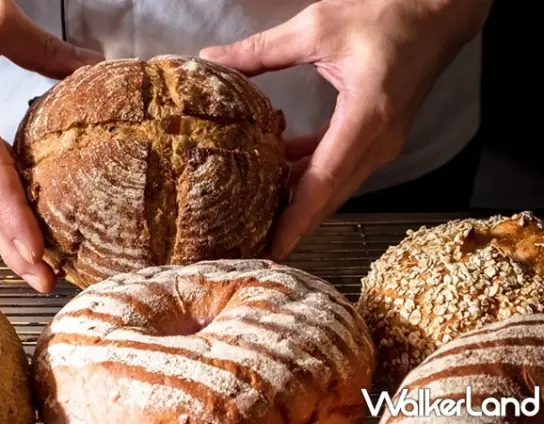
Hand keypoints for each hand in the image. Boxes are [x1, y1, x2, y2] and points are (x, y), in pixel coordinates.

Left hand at [200, 0, 491, 258]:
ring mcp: (383, 143)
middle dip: (294, 224)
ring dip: (300, 200)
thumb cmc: (386, 15)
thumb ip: (261, 50)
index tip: (274, 249)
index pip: (325, 181)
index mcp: (366, 118)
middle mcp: (379, 141)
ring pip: (336, 185)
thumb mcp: (315, 28)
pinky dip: (312, 173)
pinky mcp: (380, 137)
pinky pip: (342, 167)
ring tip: (259, 215)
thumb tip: (212, 59)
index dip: (297, 218)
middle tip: (254, 246)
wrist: (437, 12)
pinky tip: (281, 166)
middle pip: (330, 195)